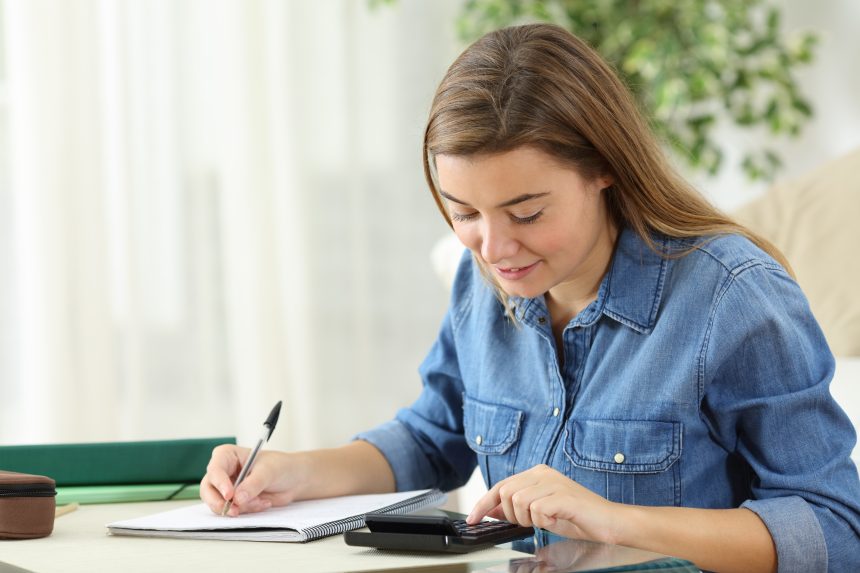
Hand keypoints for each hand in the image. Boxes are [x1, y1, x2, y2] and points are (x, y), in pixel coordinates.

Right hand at [199, 444, 305, 516]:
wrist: (293, 480)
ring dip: (239, 507)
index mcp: (227, 455)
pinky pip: (233, 511)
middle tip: (233, 510)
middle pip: (208, 489)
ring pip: (218, 503)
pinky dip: (248, 510)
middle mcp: (223, 472)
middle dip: (219, 502)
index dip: (220, 483)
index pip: (215, 469)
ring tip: (260, 501)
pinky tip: (263, 502)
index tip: (230, 495)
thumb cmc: (280, 466)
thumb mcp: (268, 471)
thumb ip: (253, 484)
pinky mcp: (234, 501)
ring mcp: (227, 488)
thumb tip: (238, 498)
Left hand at [467, 464, 622, 544]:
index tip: (472, 519)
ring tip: (547, 521)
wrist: (610, 523)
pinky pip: (537, 510)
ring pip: (518, 501)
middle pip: (505, 492)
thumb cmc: (577, 518)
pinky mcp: (562, 495)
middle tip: (531, 523)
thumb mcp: (540, 513)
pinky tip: (557, 520)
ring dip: (529, 519)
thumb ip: (516, 509)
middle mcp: (543, 472)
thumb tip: (491, 510)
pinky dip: (544, 522)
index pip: (500, 486)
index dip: (483, 504)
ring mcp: (553, 481)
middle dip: (511, 515)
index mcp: (537, 473)